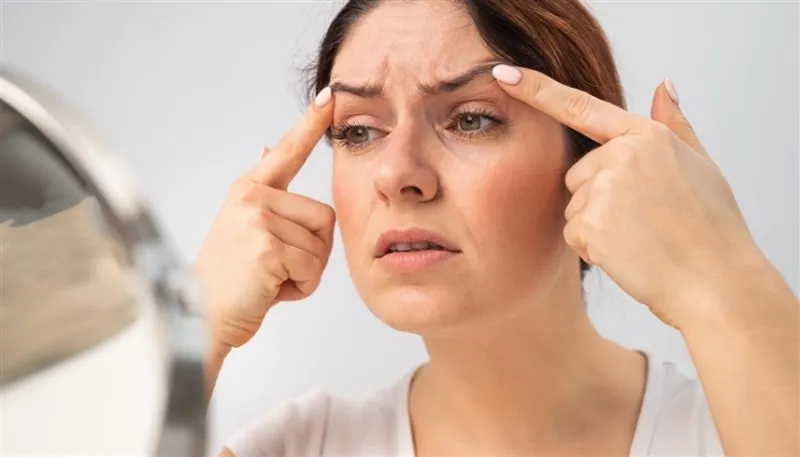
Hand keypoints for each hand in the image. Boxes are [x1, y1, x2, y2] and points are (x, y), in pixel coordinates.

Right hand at [194, 90, 335, 350]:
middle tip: (274, 268)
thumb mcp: (241, 226)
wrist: (200, 318)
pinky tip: (270, 290)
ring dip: (305, 273)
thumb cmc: (228, 279)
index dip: (310, 124)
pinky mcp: (267, 246)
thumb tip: (265, 148)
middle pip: (324, 217)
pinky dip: (301, 288)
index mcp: (249, 189)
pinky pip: (313, 267)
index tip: (330, 96)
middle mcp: (252, 196)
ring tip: (269, 279)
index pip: (287, 150)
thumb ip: (262, 192)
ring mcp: (258, 219)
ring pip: (321, 246)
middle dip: (311, 253)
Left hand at [494, 66, 761, 327]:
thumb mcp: (700, 165)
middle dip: (599, 197)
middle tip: (643, 221)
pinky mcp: (588, 223)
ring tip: (640, 239)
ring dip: (597, 225)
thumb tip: (663, 86)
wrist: (715, 282)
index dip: (537, 89)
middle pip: (579, 174)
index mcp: (646, 136)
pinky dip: (594, 248)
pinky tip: (629, 254)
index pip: (581, 106)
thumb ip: (674, 126)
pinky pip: (574, 234)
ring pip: (575, 206)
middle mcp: (620, 155)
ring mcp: (603, 188)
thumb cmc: (712, 227)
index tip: (504, 74)